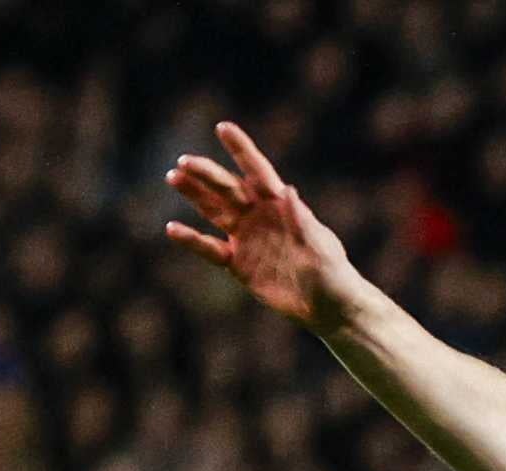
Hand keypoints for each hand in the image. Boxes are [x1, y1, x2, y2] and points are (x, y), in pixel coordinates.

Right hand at [164, 120, 363, 330]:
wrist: (329, 307)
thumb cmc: (333, 274)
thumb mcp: (320, 248)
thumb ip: (302, 221)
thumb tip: (289, 191)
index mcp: (282, 206)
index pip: (258, 172)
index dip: (241, 150)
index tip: (223, 128)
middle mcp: (259, 216)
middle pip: (228, 189)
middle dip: (206, 174)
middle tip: (183, 162)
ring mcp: (246, 238)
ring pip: (214, 211)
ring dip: (194, 195)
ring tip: (174, 177)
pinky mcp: (237, 263)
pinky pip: (209, 249)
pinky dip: (192, 240)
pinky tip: (172, 230)